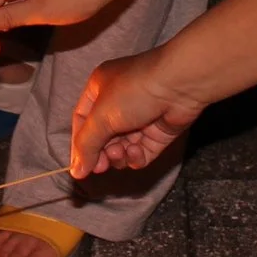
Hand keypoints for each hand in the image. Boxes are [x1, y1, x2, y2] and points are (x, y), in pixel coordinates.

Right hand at [69, 49, 205, 177]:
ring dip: (118, 155)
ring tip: (121, 153)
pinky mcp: (158, 132)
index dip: (80, 145)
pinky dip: (136, 157)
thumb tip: (76, 172)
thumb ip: (86, 145)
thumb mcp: (101, 116)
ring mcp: (140, 118)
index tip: (80, 167)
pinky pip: (141, 153)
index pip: (82, 121)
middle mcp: (118, 103)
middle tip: (101, 167)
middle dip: (100, 154)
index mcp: (100, 89)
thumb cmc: (136, 90)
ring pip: (121, 148)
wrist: (180, 84)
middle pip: (101, 137)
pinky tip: (137, 152)